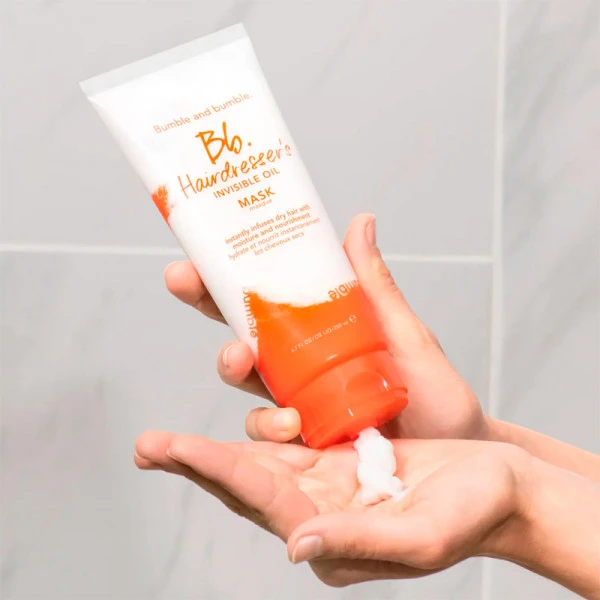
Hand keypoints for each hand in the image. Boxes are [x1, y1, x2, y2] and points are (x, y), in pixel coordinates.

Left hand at [134, 431, 528, 586]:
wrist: (498, 489)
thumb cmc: (471, 515)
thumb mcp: (418, 536)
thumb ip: (356, 540)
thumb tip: (296, 546)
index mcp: (329, 533)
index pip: (257, 497)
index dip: (209, 469)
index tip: (162, 449)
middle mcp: (318, 507)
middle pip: (245, 478)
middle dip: (195, 461)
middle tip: (148, 446)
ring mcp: (328, 478)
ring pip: (262, 454)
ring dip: (222, 439)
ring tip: (178, 427)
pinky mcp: (342, 452)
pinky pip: (294, 433)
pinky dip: (265, 418)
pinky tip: (246, 399)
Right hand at [165, 214, 487, 442]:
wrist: (458, 450)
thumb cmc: (433, 391)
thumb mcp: (403, 332)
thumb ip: (375, 287)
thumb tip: (360, 221)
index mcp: (317, 331)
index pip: (264, 298)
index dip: (225, 275)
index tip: (196, 253)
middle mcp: (299, 365)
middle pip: (241, 330)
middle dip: (207, 303)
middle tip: (187, 282)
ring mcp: (300, 402)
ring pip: (247, 380)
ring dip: (231, 364)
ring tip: (241, 358)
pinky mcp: (306, 442)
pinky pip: (271, 433)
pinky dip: (267, 426)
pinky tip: (288, 422)